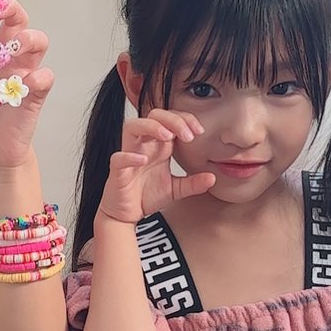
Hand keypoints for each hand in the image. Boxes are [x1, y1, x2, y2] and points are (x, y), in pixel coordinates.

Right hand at [99, 112, 214, 225]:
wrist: (127, 214)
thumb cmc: (146, 196)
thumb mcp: (175, 189)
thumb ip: (193, 183)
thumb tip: (213, 178)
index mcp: (159, 146)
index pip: (171, 120)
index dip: (185, 119)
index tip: (200, 132)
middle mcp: (143, 145)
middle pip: (154, 116)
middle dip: (173, 120)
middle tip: (188, 135)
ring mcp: (129, 155)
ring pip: (132, 127)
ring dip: (150, 126)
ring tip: (167, 136)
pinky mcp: (117, 171)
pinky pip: (119, 158)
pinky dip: (130, 156)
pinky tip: (144, 160)